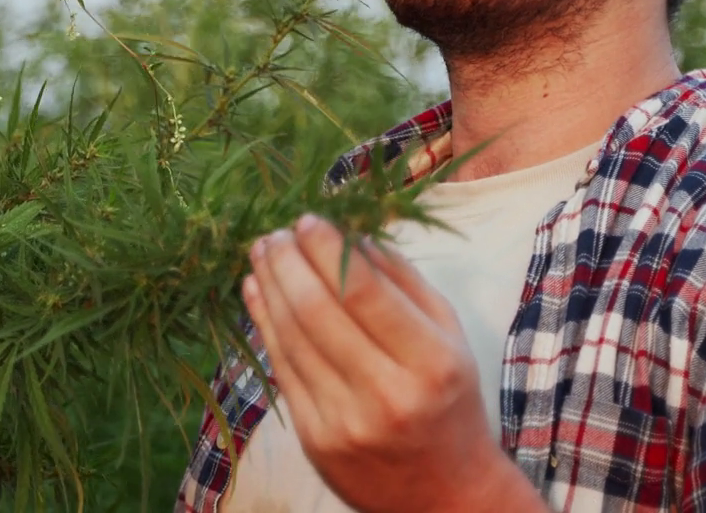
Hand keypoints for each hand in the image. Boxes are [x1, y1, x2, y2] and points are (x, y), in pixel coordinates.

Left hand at [240, 215, 545, 512]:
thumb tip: (350, 231)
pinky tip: (256, 291)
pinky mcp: (314, 438)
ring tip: (262, 252)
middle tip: (276, 232)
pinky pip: (280, 368)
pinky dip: (264, 323)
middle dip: (289, 261)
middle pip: (317, 310)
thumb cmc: (449, 400)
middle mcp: (387, 393)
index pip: (363, 291)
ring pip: (291, 337)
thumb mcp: (448, 336)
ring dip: (269, 286)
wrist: (445, 494)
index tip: (308, 219)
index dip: (327, 248)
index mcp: (431, 362)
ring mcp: (345, 420)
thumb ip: (403, 281)